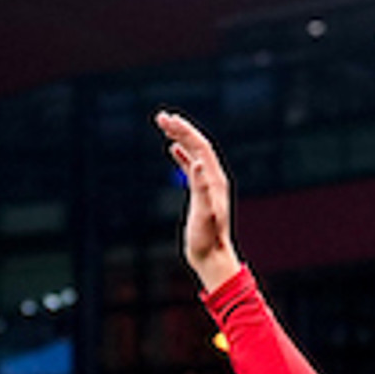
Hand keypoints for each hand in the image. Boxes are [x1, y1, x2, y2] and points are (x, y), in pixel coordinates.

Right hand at [154, 113, 240, 290]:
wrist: (212, 257)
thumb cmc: (206, 240)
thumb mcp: (204, 214)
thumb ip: (201, 189)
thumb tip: (196, 163)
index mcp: (214, 179)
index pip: (200, 147)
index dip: (184, 131)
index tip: (167, 120)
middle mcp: (213, 178)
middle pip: (198, 145)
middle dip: (180, 129)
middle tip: (161, 117)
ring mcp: (208, 184)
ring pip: (194, 153)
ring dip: (181, 138)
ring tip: (165, 126)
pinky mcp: (201, 193)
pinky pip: (192, 166)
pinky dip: (183, 154)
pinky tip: (173, 149)